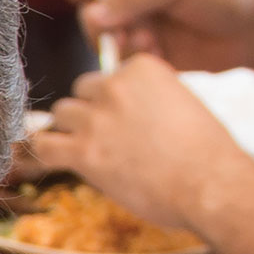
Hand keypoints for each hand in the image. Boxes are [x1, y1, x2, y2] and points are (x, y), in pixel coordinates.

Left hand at [22, 53, 253, 238]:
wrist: (209, 185)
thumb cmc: (205, 152)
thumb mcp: (182, 104)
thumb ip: (149, 98)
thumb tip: (126, 113)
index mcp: (141, 68)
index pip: (110, 76)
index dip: (116, 101)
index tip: (130, 122)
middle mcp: (114, 86)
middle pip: (82, 91)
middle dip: (92, 113)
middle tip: (110, 139)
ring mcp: (96, 119)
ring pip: (61, 114)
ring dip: (71, 132)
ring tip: (91, 152)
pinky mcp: (83, 152)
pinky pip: (44, 145)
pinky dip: (48, 152)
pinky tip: (59, 160)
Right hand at [61, 0, 253, 69]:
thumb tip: (90, 17)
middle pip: (87, 11)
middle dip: (104, 25)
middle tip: (131, 31)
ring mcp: (137, 26)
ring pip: (103, 41)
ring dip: (121, 44)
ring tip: (151, 45)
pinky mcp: (147, 55)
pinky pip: (123, 63)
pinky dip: (136, 62)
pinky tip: (161, 58)